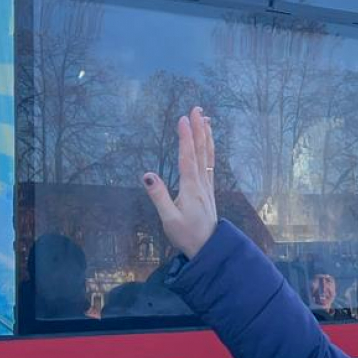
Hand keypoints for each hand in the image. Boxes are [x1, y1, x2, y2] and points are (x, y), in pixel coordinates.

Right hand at [142, 106, 217, 259]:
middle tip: (197, 108)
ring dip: (206, 136)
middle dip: (198, 128)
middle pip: (201, 151)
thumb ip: (158, 197)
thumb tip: (146, 175)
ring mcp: (207, 186)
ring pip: (208, 155)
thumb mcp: (169, 219)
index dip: (185, 137)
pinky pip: (210, 164)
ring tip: (206, 118)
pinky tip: (209, 143)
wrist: (209, 248)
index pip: (188, 157)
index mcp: (191, 187)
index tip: (183, 118)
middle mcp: (202, 183)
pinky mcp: (208, 190)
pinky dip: (209, 149)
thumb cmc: (187, 235)